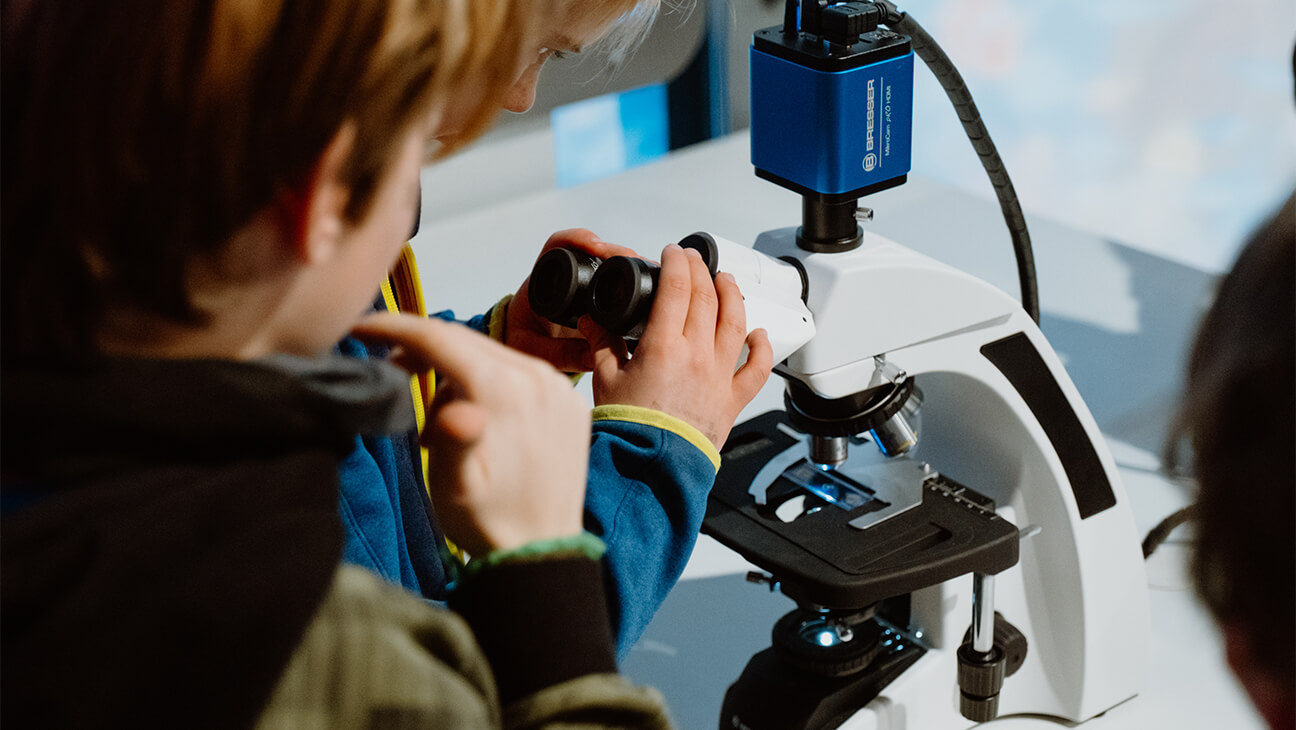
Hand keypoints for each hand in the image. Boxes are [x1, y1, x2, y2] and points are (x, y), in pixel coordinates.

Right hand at [350, 313, 590, 554]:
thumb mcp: (457, 488)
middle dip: (421, 348)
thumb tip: (453, 410)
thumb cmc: (489, 520)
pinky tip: (476, 415)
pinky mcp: (568, 399)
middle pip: (465, 340)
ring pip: (490, 353)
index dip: (394, 327)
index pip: (440, 338)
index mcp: (505, 391)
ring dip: (455, 369)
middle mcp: (538, 376)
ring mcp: (559, 385)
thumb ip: (453, 443)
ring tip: (439, 420)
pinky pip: (519, 370)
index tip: (360, 326)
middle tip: (390, 371)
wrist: (541, 548)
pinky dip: (489, 379)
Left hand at [506, 228, 639, 371]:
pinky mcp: (597, 296)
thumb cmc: (524, 345)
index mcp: (542, 279)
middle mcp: (564, 277)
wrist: (526, 352)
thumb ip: (560, 353)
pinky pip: (617, 280)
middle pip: (592, 250)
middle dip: (614, 250)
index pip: (558, 244)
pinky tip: (651, 285)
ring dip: (629, 262)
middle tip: (632, 259)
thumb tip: (595, 355)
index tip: (595, 247)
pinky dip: (634, 278)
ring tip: (647, 270)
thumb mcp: (535, 350)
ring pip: (608, 263)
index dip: (576, 239)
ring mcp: (583, 285)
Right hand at [579, 244, 773, 449]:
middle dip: (701, 271)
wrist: (650, 468)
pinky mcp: (732, 400)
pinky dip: (762, 348)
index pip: (677, 288)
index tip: (673, 252)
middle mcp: (697, 356)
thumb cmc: (628, 429)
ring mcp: (718, 377)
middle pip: (707, 298)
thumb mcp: (605, 380)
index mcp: (664, 347)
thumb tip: (592, 319)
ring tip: (726, 280)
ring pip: (735, 324)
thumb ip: (602, 343)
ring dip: (733, 296)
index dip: (677, 263)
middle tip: (693, 259)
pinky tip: (759, 334)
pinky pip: (756, 370)